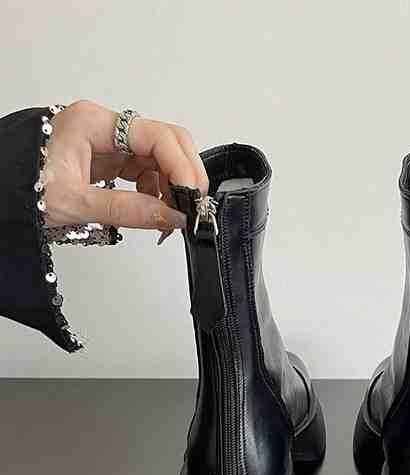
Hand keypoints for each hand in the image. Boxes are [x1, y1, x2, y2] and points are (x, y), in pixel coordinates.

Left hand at [42, 100, 208, 238]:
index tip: (191, 196)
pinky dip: (158, 192)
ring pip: (160, 158)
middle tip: (191, 205)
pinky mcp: (109, 161)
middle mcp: (105, 128)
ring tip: (170, 215)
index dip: (181, 166)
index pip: (157, 136)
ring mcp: (109, 144)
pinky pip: (146, 172)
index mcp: (93, 123)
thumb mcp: (74, 203)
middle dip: (184, 174)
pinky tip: (154, 209)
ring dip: (172, 186)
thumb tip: (171, 217)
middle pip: (166, 142)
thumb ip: (128, 211)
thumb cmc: (19, 186)